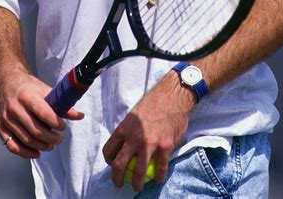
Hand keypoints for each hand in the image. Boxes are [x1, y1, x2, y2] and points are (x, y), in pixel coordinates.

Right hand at [0, 69, 83, 158]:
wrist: (3, 82)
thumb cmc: (27, 86)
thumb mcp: (44, 89)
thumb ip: (60, 103)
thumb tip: (79, 116)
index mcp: (27, 96)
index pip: (43, 113)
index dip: (56, 123)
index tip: (63, 127)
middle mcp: (15, 108)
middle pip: (36, 130)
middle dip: (51, 138)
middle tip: (59, 138)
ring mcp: (6, 119)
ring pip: (26, 140)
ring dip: (42, 146)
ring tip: (51, 144)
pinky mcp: (0, 127)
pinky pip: (12, 146)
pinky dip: (26, 153)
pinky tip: (37, 153)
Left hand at [102, 71, 194, 190]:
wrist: (173, 95)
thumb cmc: (154, 102)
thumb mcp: (135, 114)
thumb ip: (130, 129)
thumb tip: (125, 143)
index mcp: (124, 127)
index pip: (109, 149)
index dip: (109, 161)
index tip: (113, 164)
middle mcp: (134, 136)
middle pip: (119, 165)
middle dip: (117, 179)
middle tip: (120, 184)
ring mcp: (149, 142)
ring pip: (138, 171)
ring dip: (136, 184)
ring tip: (138, 187)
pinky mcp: (165, 145)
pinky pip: (160, 168)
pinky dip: (158, 176)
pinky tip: (158, 178)